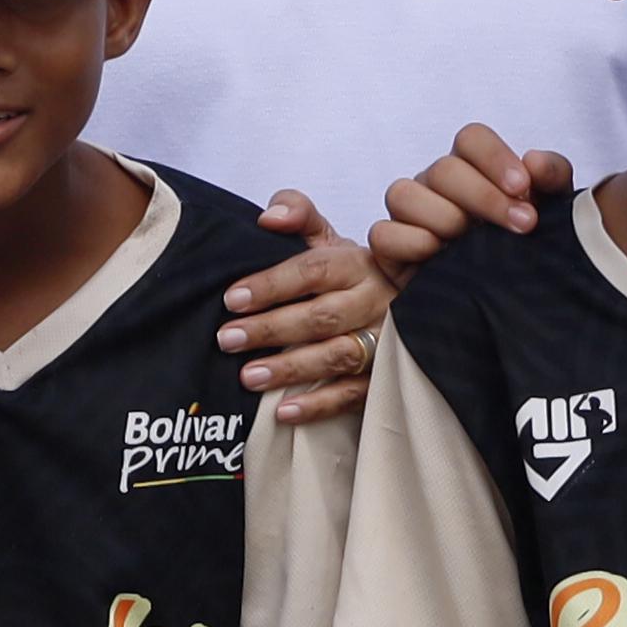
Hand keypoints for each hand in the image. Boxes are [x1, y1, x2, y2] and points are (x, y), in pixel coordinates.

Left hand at [220, 192, 391, 423]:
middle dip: (271, 329)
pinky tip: (284, 412)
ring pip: (338, 355)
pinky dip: (320, 405)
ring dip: (292, 368)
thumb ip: (296, 214)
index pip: (312, 271)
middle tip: (227, 339)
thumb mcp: (324, 236)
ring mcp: (385, 341)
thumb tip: (269, 216)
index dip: (271, 284)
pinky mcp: (385, 376)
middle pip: (321, 316)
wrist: (399, 299)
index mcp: (357, 264)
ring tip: (248, 377)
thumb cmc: (345, 270)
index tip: (231, 299)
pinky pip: (355, 394)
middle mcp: (375, 301)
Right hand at [372, 127, 576, 281]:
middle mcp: (436, 187)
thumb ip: (552, 178)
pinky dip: (409, 241)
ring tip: (471, 244)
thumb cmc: (524, 252)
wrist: (509, 305)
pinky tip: (438, 257)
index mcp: (474, 170)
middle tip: (522, 225)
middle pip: (442, 168)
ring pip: (402, 194)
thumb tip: (534, 161)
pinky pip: (382, 234)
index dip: (494, 157)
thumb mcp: (552, 214)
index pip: (471, 139)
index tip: (523, 187)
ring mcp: (408, 216)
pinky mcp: (389, 250)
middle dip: (485, 197)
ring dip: (444, 217)